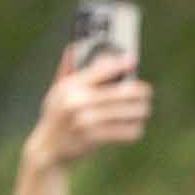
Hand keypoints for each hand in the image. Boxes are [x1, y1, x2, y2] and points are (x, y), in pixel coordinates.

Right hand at [23, 46, 152, 169]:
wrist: (48, 148)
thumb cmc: (57, 116)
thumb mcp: (57, 90)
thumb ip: (67, 69)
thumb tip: (75, 46)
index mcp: (70, 86)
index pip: (101, 69)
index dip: (120, 63)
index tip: (132, 60)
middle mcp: (77, 101)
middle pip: (123, 91)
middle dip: (141, 91)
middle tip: (146, 93)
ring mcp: (86, 120)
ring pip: (130, 112)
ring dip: (140, 111)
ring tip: (142, 110)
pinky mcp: (94, 138)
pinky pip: (128, 131)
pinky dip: (134, 129)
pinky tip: (132, 126)